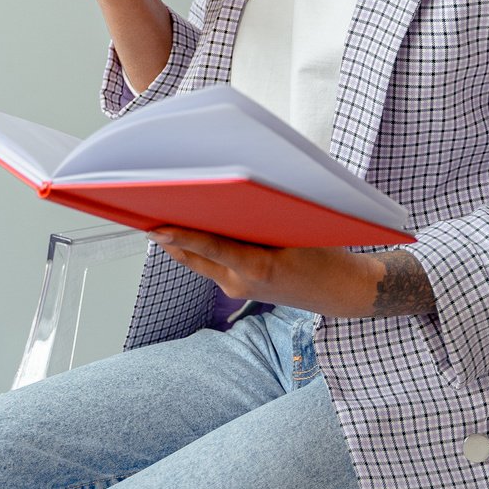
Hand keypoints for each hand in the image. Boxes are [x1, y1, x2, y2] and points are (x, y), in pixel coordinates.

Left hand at [148, 227, 435, 317]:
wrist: (343, 292)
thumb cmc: (326, 253)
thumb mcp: (297, 230)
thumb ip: (261, 219)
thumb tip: (229, 196)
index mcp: (257, 267)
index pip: (210, 247)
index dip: (180, 235)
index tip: (155, 226)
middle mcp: (241, 282)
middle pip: (195, 257)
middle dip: (170, 236)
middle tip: (145, 213)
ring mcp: (239, 290)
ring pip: (200, 263)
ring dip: (181, 243)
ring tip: (157, 219)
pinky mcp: (241, 290)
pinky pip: (212, 266)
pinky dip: (199, 250)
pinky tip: (187, 231)